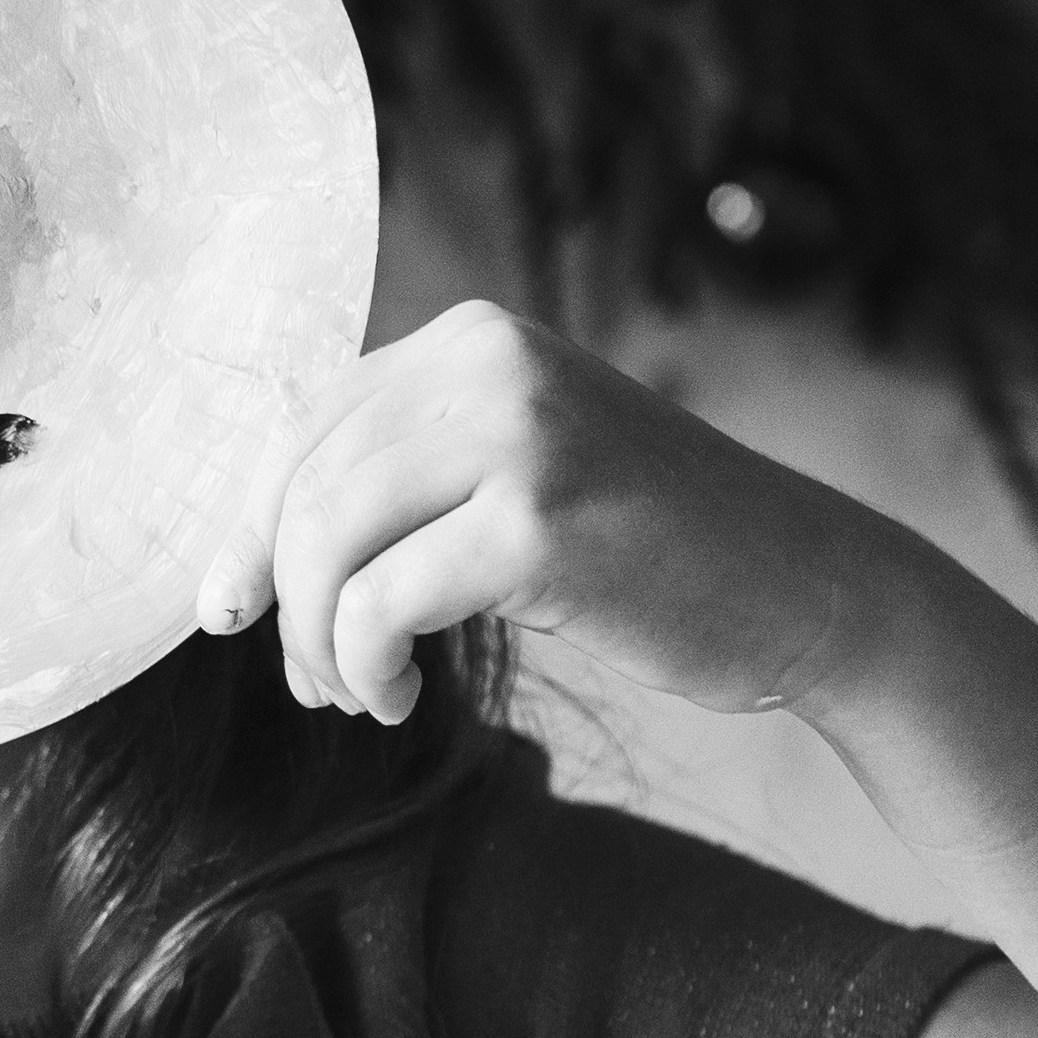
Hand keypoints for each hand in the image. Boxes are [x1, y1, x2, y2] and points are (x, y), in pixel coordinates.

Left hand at [193, 301, 905, 722]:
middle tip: (315, 681)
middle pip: (305, 486)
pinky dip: (366, 664)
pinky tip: (401, 697)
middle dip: (284, 599)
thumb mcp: (521, 470)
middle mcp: (490, 361)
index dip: (248, 526)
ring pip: (328, 541)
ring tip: (360, 695)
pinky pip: (380, 602)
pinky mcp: (540, 521)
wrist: (808, 590)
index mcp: (474, 339)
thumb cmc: (655, 552)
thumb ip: (414, 469)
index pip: (305, 425)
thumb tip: (257, 539)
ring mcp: (520, 434)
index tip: (229, 608)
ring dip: (321, 641)